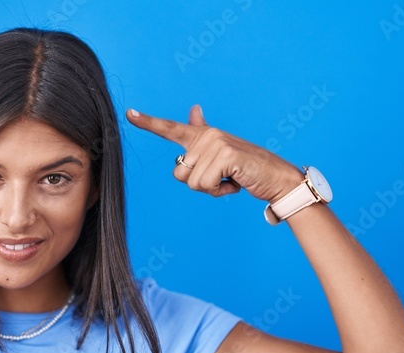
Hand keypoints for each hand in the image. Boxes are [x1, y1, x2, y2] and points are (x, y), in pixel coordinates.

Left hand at [126, 104, 302, 201]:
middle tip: (222, 177)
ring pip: (191, 183)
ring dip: (211, 189)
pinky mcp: (226, 156)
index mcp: (202, 135)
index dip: (147, 122)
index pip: (170, 128)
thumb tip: (194, 109)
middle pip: (179, 174)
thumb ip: (203, 134)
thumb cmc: (244, 169)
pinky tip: (235, 182)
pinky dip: (219, 191)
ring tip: (229, 179)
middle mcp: (207, 135)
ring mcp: (216, 144)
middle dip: (199, 184)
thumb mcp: (220, 152)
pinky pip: (205, 185)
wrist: (274, 178)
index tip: (128, 113)